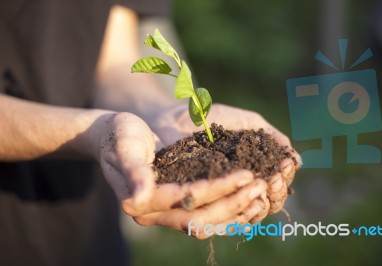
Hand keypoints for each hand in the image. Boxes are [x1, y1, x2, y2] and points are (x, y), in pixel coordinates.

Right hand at [90, 112, 267, 238]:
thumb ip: (132, 172)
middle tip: (261, 186)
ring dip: (236, 212)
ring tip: (262, 196)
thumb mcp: (124, 147)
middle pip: (201, 219)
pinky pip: (207, 217)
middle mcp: (155, 214)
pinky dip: (230, 212)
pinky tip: (249, 201)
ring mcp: (166, 213)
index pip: (187, 199)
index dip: (219, 189)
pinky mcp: (177, 206)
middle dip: (234, 203)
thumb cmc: (118, 135)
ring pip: (206, 223)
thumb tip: (135, 200)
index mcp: (142, 201)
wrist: (115, 136)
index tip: (246, 175)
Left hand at [150, 103, 300, 217]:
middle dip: (277, 191)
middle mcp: (240, 187)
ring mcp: (221, 196)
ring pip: (250, 213)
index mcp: (253, 169)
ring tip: (263, 185)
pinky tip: (244, 201)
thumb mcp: (245, 122)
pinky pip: (223, 217)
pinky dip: (238, 212)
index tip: (285, 164)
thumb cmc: (208, 117)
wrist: (173, 117)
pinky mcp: (202, 203)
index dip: (285, 177)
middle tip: (273, 178)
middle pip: (269, 202)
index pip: (277, 184)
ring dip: (262, 204)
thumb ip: (271, 137)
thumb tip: (298, 160)